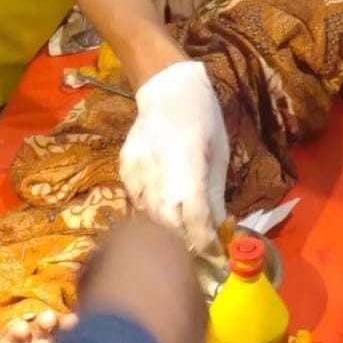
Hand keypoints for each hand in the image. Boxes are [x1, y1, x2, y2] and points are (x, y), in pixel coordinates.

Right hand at [120, 60, 228, 254]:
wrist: (167, 88)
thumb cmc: (203, 117)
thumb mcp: (219, 154)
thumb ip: (214, 194)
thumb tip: (218, 229)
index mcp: (190, 171)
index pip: (196, 224)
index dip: (206, 245)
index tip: (215, 254)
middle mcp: (160, 177)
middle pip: (169, 228)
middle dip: (184, 241)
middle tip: (196, 243)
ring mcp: (137, 173)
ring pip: (148, 218)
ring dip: (165, 228)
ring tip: (179, 227)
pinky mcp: (124, 168)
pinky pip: (134, 200)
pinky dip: (147, 208)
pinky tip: (159, 201)